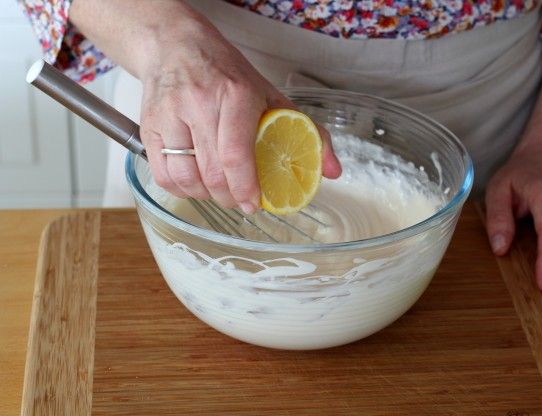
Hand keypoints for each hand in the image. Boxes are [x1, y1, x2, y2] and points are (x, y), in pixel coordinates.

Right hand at [137, 18, 340, 212]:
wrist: (175, 47)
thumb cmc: (226, 74)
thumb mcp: (271, 95)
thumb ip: (307, 133)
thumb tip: (332, 171)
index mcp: (234, 94)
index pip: (236, 153)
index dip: (246, 187)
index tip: (255, 204)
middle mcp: (199, 104)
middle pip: (212, 172)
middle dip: (230, 198)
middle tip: (242, 201)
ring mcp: (169, 115)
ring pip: (185, 178)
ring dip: (205, 196)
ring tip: (220, 191)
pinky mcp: (148, 126)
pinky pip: (162, 175)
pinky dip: (181, 190)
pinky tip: (196, 184)